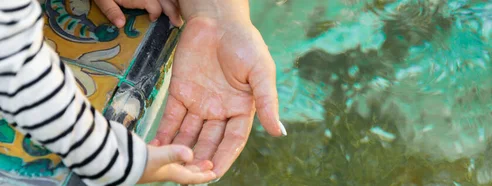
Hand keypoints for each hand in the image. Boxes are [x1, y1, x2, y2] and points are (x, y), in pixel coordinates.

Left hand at [94, 0, 182, 27]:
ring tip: (179, 12)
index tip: (153, 20)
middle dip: (174, 11)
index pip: (155, 7)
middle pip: (167, 0)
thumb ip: (111, 10)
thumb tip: (120, 24)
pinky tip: (171, 3)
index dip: (156, 14)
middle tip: (177, 22)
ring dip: (174, 3)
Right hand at [137, 144, 216, 183]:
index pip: (191, 177)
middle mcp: (163, 169)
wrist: (109, 161)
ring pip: (174, 163)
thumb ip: (172, 153)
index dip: (203, 176)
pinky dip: (169, 150)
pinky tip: (168, 144)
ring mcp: (153, 163)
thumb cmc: (133, 162)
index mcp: (169, 172)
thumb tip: (190, 154)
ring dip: (184, 159)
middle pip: (184, 171)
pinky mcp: (143, 156)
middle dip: (196, 167)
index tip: (215, 173)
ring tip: (192, 152)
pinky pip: (161, 154)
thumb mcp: (155, 157)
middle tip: (208, 161)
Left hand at [150, 17, 285, 176]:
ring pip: (189, 134)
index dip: (224, 157)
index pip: (233, 140)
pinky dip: (165, 132)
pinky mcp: (180, 92)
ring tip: (171, 167)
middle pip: (210, 141)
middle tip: (188, 176)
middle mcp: (221, 110)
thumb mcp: (261, 72)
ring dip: (181, 151)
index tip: (214, 174)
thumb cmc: (244, 42)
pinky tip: (158, 147)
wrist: (217, 18)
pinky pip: (172, 117)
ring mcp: (200, 103)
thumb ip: (267, 102)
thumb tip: (278, 132)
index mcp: (242, 108)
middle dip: (200, 159)